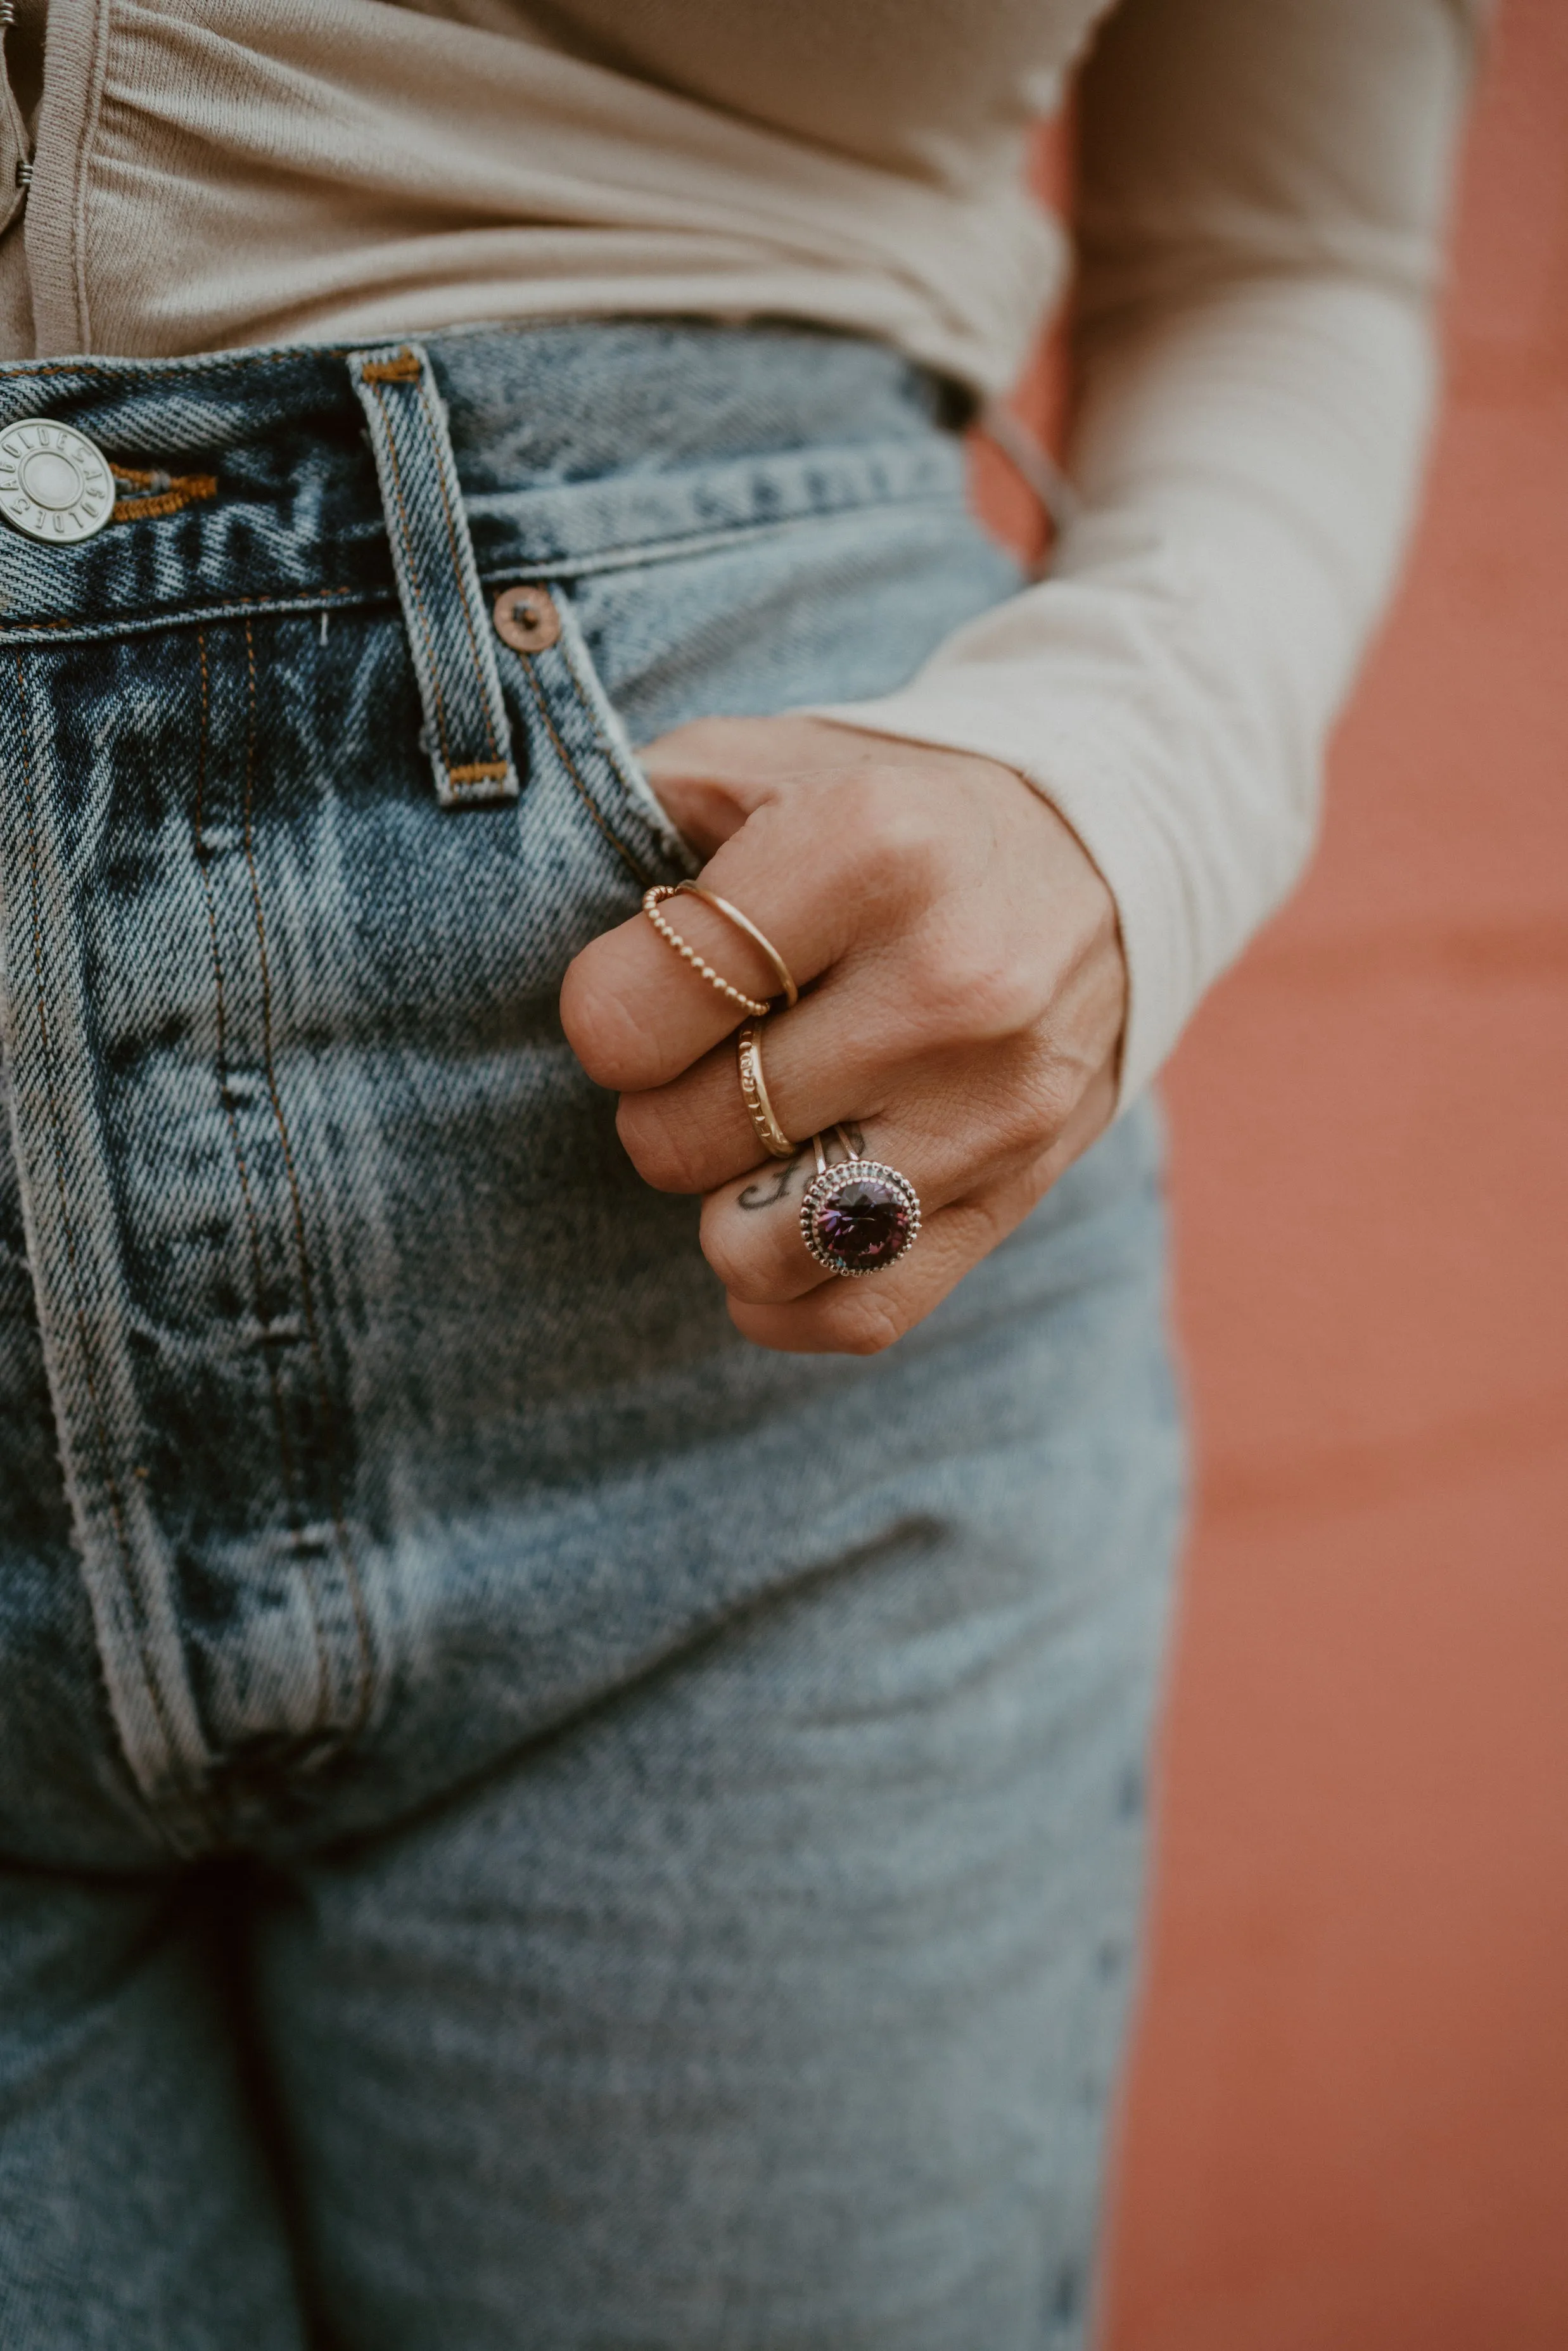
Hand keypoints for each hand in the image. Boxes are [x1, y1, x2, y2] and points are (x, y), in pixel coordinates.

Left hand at [560, 717, 1126, 1354]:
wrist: (1106, 859)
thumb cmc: (896, 812)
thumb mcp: (773, 759)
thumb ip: (642, 809)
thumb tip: (533, 895)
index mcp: (871, 852)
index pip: (632, 1014)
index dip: (607, 1013)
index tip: (652, 985)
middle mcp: (946, 990)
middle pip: (678, 1140)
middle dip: (663, 1100)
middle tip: (711, 1052)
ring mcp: (991, 1112)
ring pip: (755, 1251)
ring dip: (724, 1201)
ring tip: (758, 1127)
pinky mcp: (1018, 1199)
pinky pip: (854, 1316)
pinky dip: (789, 1289)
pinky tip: (790, 1211)